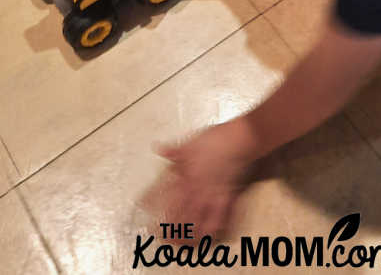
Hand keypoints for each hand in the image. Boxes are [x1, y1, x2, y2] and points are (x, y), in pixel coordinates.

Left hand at [158, 120, 256, 240]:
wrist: (238, 138)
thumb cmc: (215, 137)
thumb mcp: (190, 141)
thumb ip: (174, 149)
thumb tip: (158, 148)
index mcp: (185, 174)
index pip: (164, 190)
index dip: (150, 199)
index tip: (141, 206)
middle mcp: (196, 188)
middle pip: (179, 213)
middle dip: (169, 227)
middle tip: (161, 237)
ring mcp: (212, 194)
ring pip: (197, 221)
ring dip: (188, 234)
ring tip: (181, 244)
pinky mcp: (227, 197)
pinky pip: (219, 218)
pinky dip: (213, 229)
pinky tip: (209, 237)